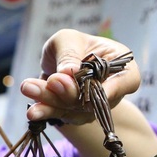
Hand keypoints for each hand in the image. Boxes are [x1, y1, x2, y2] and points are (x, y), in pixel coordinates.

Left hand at [20, 30, 140, 125]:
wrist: (59, 62)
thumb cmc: (71, 45)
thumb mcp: (68, 39)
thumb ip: (69, 53)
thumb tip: (68, 72)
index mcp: (122, 66)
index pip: (127, 81)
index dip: (111, 90)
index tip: (92, 94)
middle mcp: (112, 91)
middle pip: (94, 99)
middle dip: (70, 91)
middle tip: (52, 81)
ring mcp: (94, 108)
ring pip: (74, 110)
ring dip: (51, 101)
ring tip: (29, 89)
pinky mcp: (75, 117)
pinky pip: (61, 116)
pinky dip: (45, 110)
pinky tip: (32, 108)